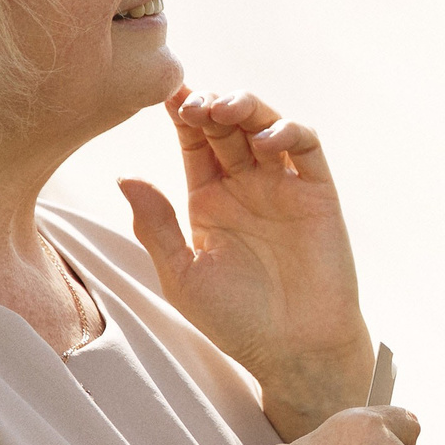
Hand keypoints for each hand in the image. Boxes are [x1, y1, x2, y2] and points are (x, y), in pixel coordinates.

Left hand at [120, 87, 374, 438]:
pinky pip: (307, 147)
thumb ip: (155, 226)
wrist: (293, 349)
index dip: (182, 114)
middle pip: (228, 125)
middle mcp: (246, 185)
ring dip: (247, 107)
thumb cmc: (236, 320)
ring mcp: (284, 185)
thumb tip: (125, 176)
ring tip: (225, 109)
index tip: (166, 95)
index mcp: (209, 199)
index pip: (194, 142)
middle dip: (210, 104)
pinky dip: (290, 131)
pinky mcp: (319, 193)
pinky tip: (267, 141)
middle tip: (191, 101)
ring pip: (266, 125)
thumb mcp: (182, 274)